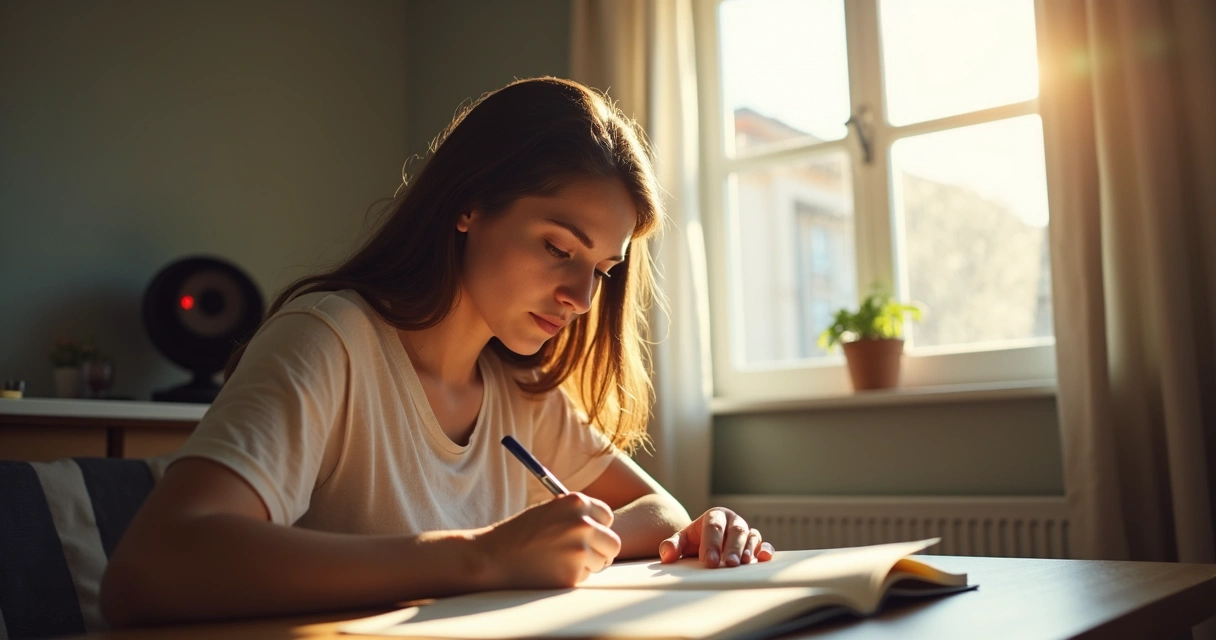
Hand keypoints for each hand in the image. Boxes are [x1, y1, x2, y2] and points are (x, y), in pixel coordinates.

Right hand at [476, 493, 620, 588]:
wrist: (492, 557)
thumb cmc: (518, 534)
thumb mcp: (549, 511)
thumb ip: (576, 515)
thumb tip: (602, 527)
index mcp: (576, 502)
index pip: (606, 517)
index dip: (596, 527)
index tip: (585, 534)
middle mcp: (582, 524)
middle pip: (612, 542)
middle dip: (600, 550)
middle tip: (581, 554)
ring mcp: (579, 550)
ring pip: (601, 562)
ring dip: (586, 564)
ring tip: (558, 561)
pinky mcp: (573, 575)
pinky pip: (585, 577)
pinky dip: (572, 577)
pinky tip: (550, 571)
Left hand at [658, 507, 773, 567]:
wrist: (709, 543)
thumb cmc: (696, 541)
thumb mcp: (682, 541)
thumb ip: (673, 545)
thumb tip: (667, 556)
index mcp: (715, 516)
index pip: (713, 527)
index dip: (711, 543)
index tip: (708, 562)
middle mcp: (733, 521)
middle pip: (735, 530)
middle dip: (732, 547)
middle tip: (728, 564)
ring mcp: (746, 532)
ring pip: (750, 536)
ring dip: (748, 549)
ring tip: (743, 563)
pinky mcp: (756, 544)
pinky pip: (763, 544)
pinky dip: (765, 549)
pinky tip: (764, 558)